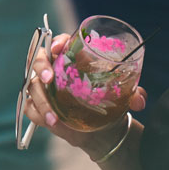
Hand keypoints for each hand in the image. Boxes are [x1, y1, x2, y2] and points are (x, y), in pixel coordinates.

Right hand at [23, 34, 146, 152]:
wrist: (102, 128)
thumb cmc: (110, 102)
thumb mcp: (124, 97)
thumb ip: (134, 95)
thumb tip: (139, 99)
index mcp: (73, 58)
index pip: (59, 42)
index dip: (56, 41)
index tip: (59, 48)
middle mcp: (55, 69)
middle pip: (38, 58)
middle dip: (40, 65)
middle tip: (48, 78)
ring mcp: (45, 88)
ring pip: (32, 85)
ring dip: (42, 100)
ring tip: (54, 117)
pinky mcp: (40, 106)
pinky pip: (30, 107)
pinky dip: (39, 114)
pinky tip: (51, 122)